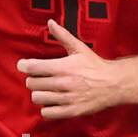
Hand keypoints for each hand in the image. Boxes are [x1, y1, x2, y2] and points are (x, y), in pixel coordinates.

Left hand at [16, 20, 137, 119]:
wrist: (114, 84)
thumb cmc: (95, 65)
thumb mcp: (79, 48)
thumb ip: (62, 35)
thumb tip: (50, 22)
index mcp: (63, 66)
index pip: (32, 67)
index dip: (24, 66)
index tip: (24, 65)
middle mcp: (64, 83)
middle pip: (32, 84)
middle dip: (33, 80)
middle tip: (40, 78)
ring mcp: (67, 99)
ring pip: (37, 98)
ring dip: (39, 94)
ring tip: (46, 90)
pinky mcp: (71, 111)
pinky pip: (47, 113)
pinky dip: (46, 108)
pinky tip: (52, 102)